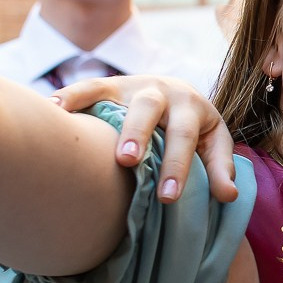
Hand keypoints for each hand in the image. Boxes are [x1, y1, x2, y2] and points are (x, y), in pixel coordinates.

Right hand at [51, 73, 239, 203]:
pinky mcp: (110, 85)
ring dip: (99, 111)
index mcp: (192, 107)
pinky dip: (71, 96)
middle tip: (128, 161)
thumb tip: (228, 197)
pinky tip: (53, 109)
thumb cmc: (196, 129)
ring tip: (82, 137)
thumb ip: (219, 168)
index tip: (168, 198)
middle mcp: (163, 91)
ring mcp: (134, 86)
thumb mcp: (213, 144)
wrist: (180, 92)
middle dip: (139, 134)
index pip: (185, 138)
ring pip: (116, 93)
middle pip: (150, 109)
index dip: (178, 167)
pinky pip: (89, 87)